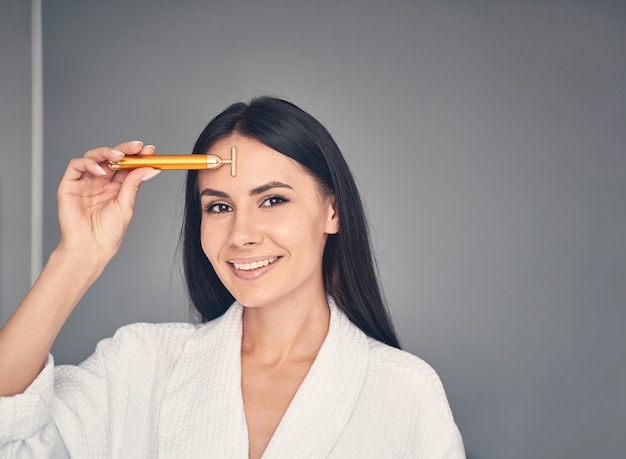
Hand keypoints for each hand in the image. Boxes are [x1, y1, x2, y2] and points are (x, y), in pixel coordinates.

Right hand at [56, 140, 159, 261]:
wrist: (90, 248)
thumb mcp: (126, 205)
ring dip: (107, 152)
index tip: (150, 150)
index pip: (126, 166)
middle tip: (137, 147)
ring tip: (119, 157)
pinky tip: (101, 171)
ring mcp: (85, 182)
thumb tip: (150, 167)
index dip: (137, 156)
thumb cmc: (108, 233)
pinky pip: (76, 165)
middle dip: (125, 149)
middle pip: (111, 157)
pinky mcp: (69, 184)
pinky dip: (89, 163)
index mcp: (115, 187)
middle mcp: (100, 182)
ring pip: (94, 156)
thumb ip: (134, 184)